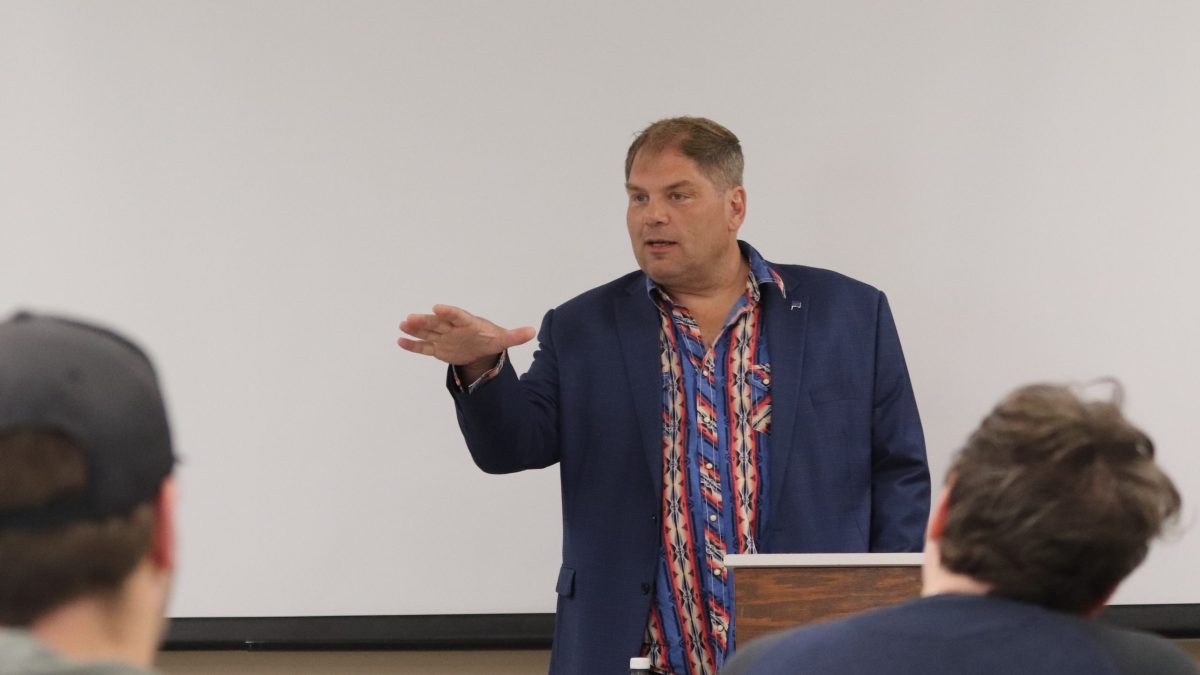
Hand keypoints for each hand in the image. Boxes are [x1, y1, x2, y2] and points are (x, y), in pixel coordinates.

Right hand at [397, 304, 534, 372]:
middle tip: (410, 317)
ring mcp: (443, 337)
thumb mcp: (502, 339)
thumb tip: (533, 331)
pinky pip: (424, 347)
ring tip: (402, 325)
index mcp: (467, 322)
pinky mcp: (438, 348)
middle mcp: (452, 327)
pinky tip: (400, 341)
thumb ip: (515, 336)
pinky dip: (413, 345)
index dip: (448, 311)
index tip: (437, 307)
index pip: (457, 315)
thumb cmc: (489, 338)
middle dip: (424, 321)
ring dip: (415, 329)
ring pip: (427, 332)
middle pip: (437, 323)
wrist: (480, 347)